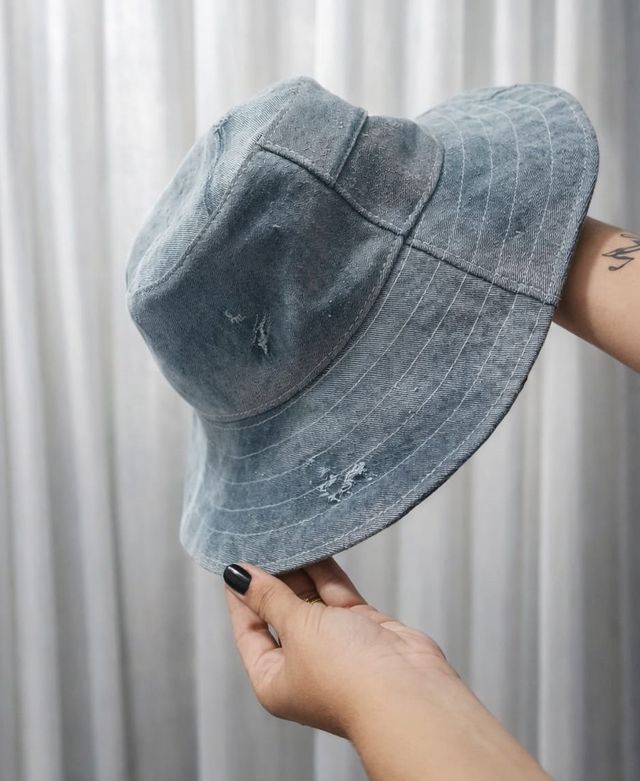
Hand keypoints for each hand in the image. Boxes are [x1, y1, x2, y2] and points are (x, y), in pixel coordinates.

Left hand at [222, 557, 454, 738]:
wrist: (408, 692)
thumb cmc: (345, 675)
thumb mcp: (296, 629)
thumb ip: (270, 597)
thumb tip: (238, 576)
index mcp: (274, 681)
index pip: (248, 632)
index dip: (241, 598)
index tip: (235, 563)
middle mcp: (303, 665)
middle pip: (279, 614)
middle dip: (272, 580)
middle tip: (262, 542)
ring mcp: (334, 646)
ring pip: (310, 600)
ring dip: (300, 571)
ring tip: (285, 537)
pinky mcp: (362, 629)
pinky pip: (337, 595)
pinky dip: (326, 572)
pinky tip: (314, 545)